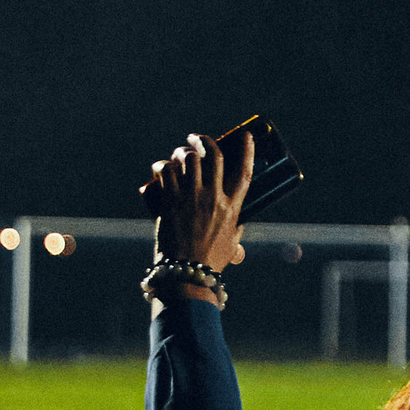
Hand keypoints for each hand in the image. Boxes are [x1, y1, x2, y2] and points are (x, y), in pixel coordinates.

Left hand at [142, 129, 254, 277]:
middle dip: (204, 141)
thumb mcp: (231, 246)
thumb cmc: (210, 262)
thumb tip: (239, 226)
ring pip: (189, 159)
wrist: (186, 272)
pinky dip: (163, 166)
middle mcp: (213, 198)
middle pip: (213, 156)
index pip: (244, 172)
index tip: (246, 136)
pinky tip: (162, 168)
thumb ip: (236, 231)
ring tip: (178, 154)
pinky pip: (167, 172)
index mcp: (231, 208)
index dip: (247, 151)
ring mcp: (191, 198)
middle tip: (196, 138)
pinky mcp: (170, 201)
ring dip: (182, 152)